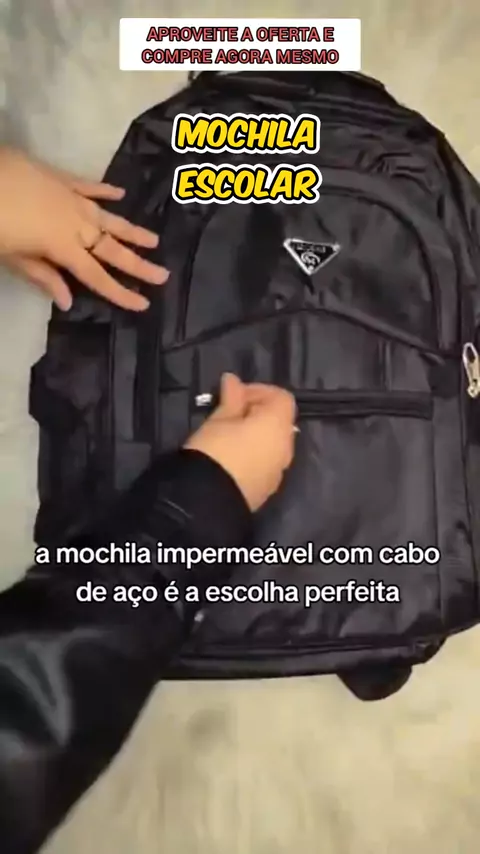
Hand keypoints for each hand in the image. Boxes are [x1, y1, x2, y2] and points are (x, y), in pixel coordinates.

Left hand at [0, 147, 168, 311]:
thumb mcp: (12, 256)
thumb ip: (42, 276)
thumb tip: (68, 301)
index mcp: (63, 247)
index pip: (98, 276)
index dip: (121, 292)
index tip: (144, 304)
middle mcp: (75, 224)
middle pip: (111, 249)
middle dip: (138, 264)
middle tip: (163, 275)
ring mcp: (71, 198)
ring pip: (108, 218)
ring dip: (131, 231)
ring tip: (154, 240)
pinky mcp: (60, 178)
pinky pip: (89, 186)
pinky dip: (106, 191)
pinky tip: (121, 194)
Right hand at [184, 373, 296, 510]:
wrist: (208, 501)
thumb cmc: (214, 450)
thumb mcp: (219, 419)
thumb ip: (231, 398)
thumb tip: (233, 380)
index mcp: (277, 425)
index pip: (281, 397)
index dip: (259, 391)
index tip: (234, 395)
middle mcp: (286, 446)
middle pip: (280, 421)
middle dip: (257, 413)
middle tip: (229, 413)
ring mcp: (280, 470)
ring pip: (274, 443)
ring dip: (257, 435)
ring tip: (229, 436)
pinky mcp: (269, 488)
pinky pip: (267, 462)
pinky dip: (256, 454)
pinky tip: (233, 457)